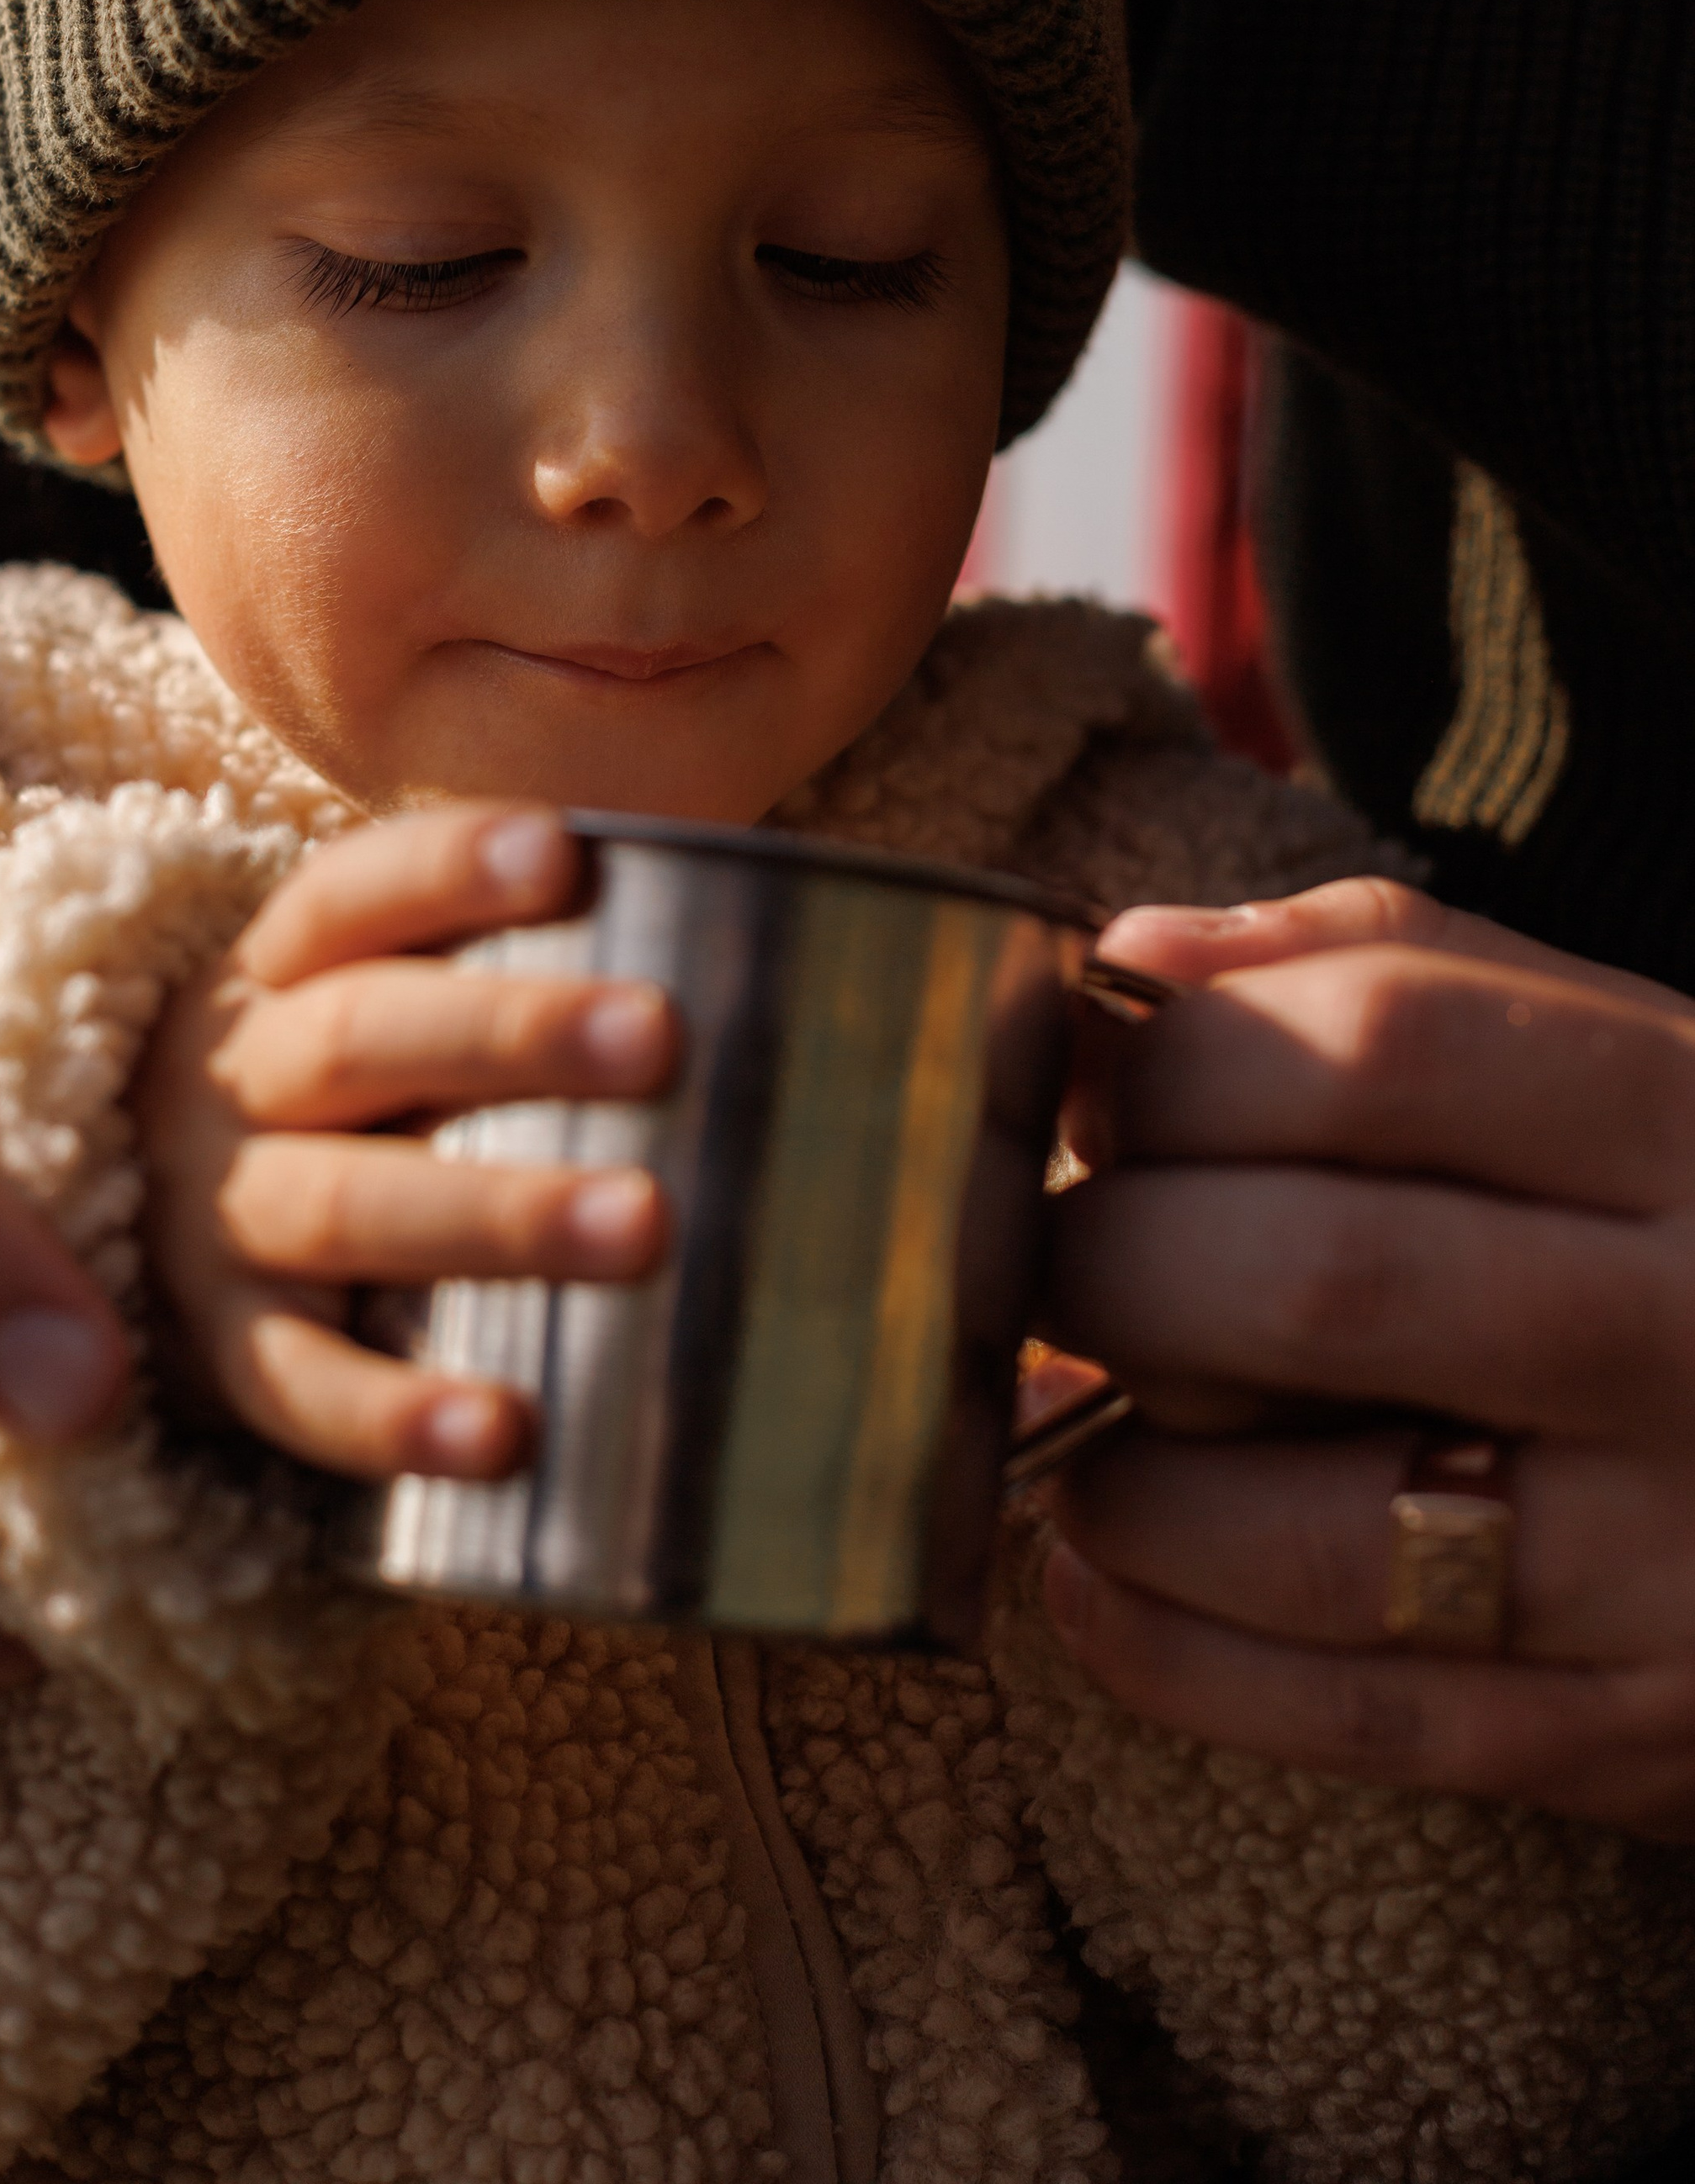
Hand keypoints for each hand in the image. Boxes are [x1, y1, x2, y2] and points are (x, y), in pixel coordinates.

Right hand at [138, 803, 673, 1481]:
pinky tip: (504, 1431)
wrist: (111, 1246)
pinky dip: (396, 1415)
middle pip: (360, 1039)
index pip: (350, 896)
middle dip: (512, 1032)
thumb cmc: (343, 1108)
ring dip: (497, 1213)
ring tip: (644, 1224)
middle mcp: (229, 1084)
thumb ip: (508, 985)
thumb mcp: (376, 1019)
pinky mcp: (219, 1360)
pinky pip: (300, 1391)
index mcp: (274, 974)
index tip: (564, 853)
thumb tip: (770, 963)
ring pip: (347, 1207)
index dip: (448, 869)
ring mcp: (216, 1225)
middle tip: (660, 1037)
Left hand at [1043, 876, 1694, 1838]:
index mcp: (1687, 1121)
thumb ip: (1381, 969)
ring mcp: (1669, 1557)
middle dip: (1114, 1266)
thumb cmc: (1687, 1233)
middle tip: (1067, 1265)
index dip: (1176, 1065)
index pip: (1374, 1046)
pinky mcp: (1627, 1736)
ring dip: (1121, 1475)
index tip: (1103, 1100)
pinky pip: (1334, 1716)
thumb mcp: (1615, 1058)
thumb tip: (1132, 963)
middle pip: (1312, 1279)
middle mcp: (1691, 1332)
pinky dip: (1161, 1642)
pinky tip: (1104, 1569)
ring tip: (1091, 1419)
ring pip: (1303, 1530)